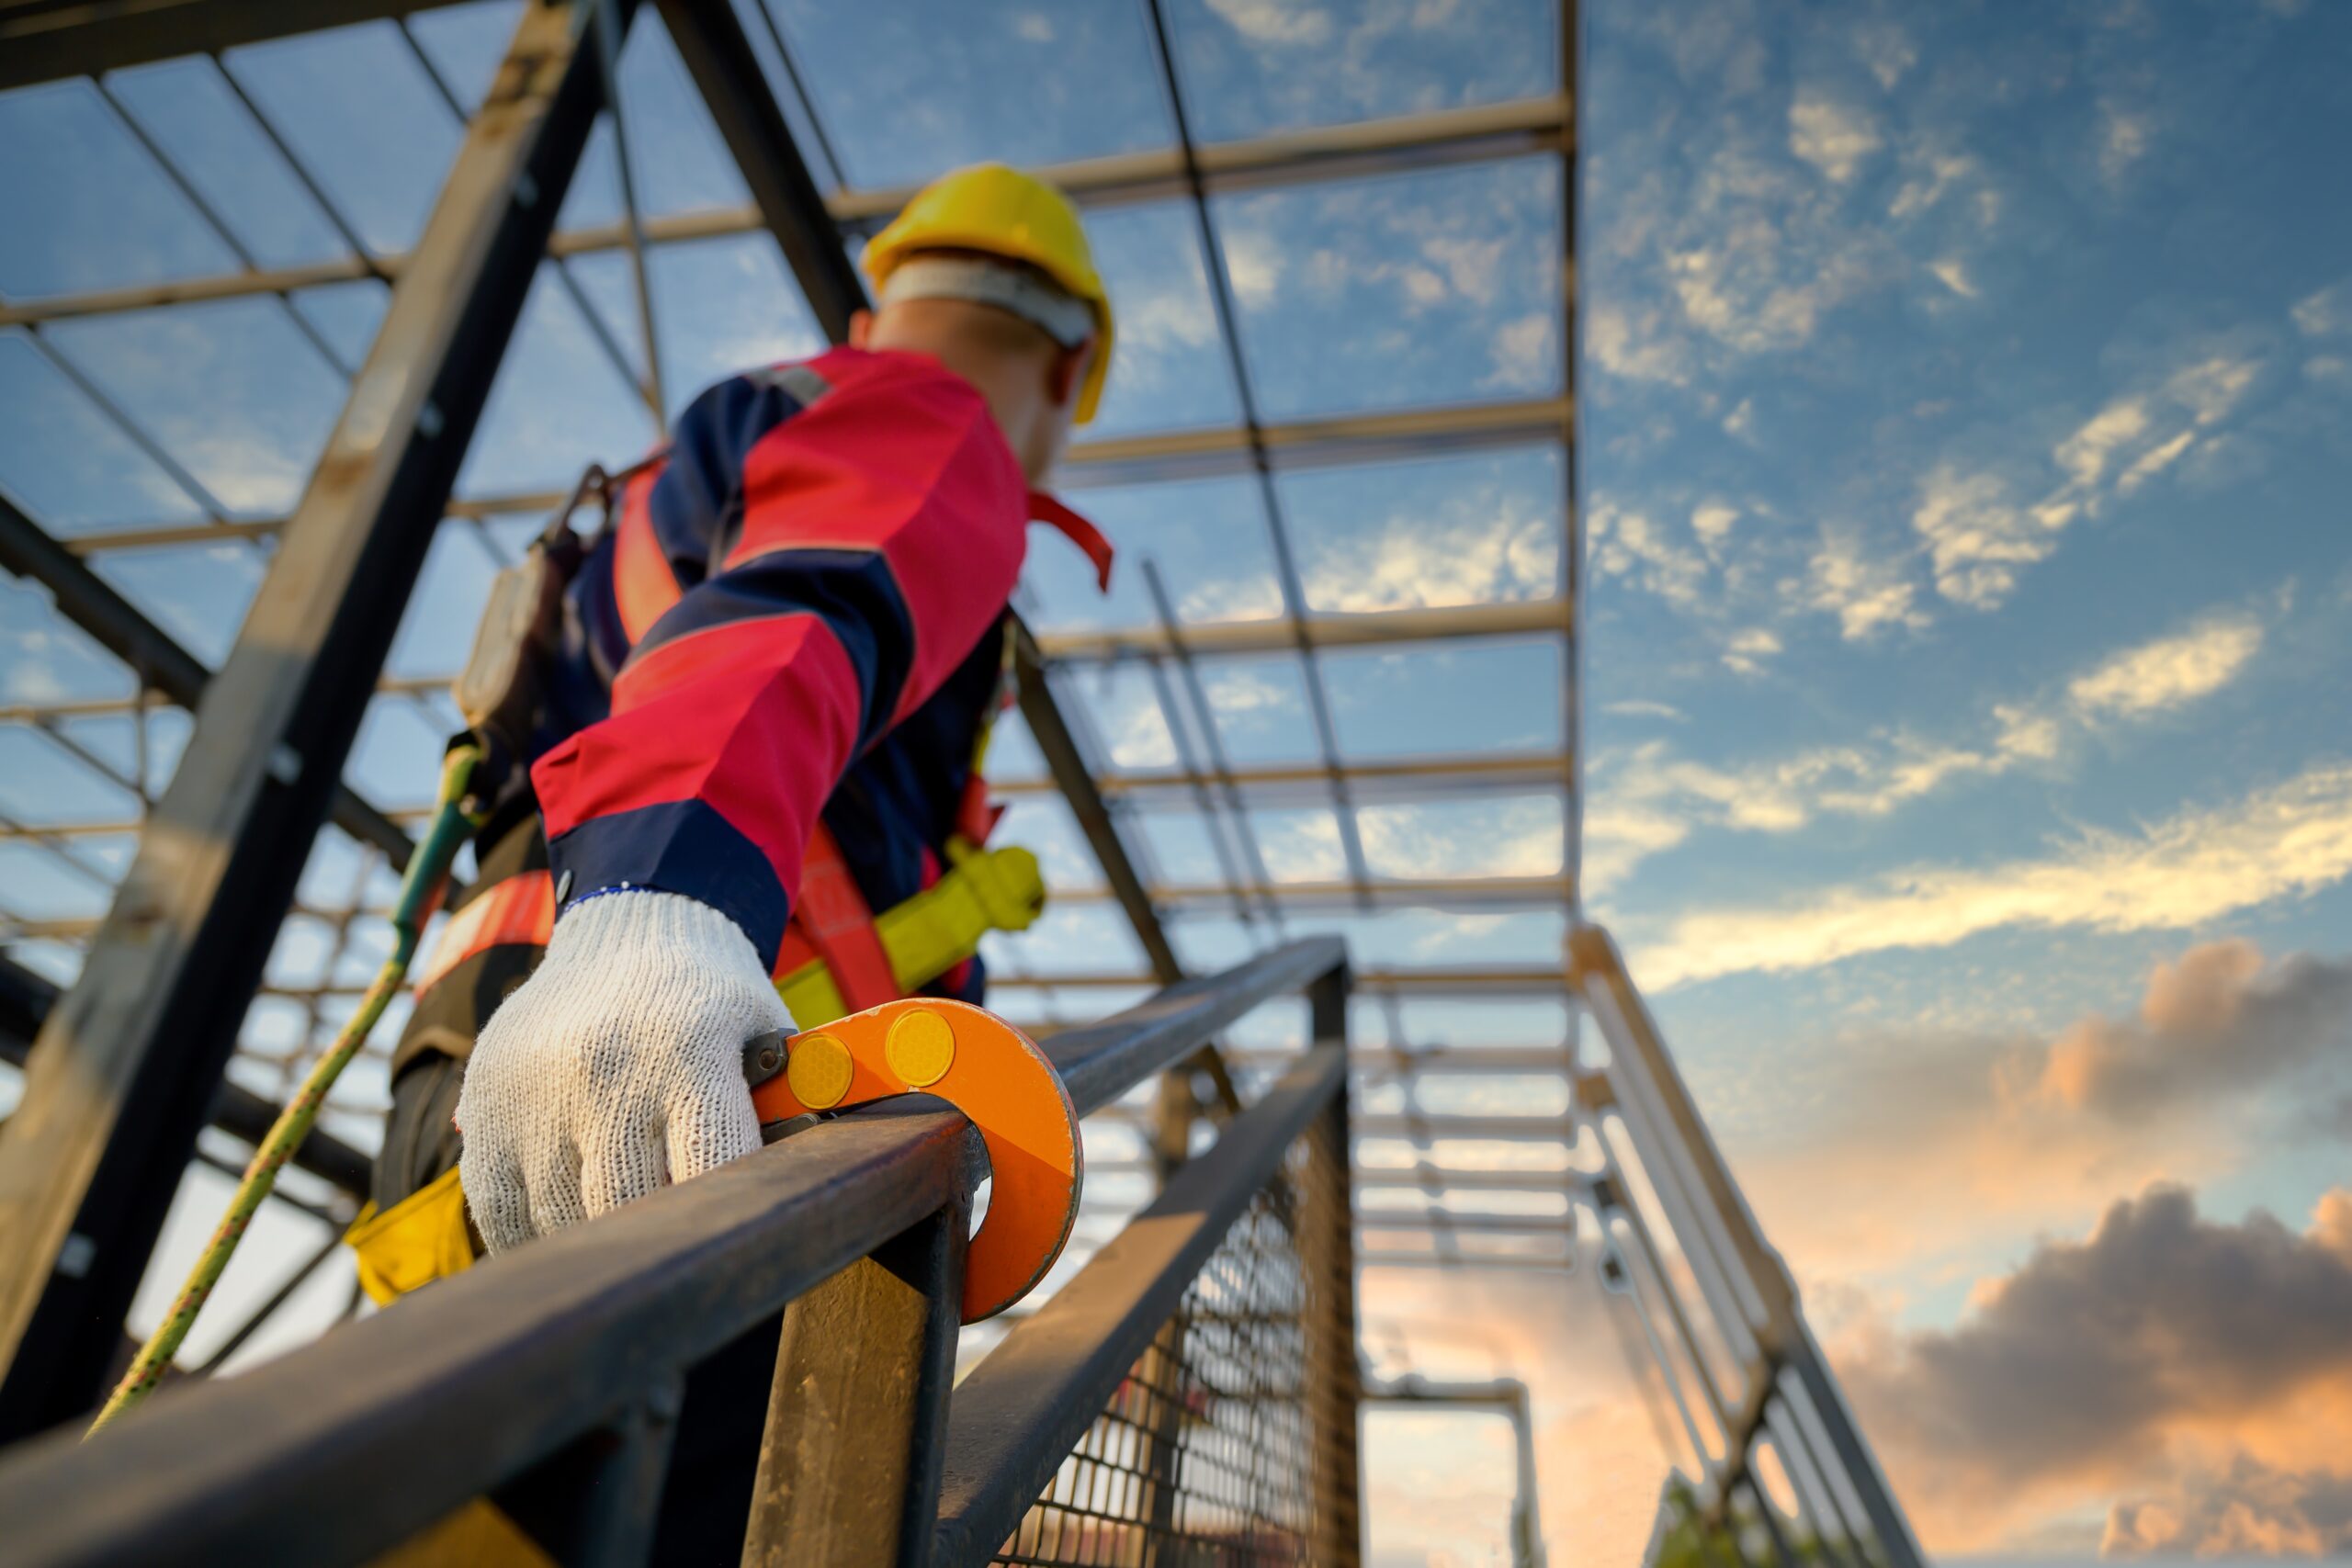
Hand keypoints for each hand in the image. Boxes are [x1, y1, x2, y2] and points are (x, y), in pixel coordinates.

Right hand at [456, 889, 783, 1251]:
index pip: (710, 1173)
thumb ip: (784, 1116)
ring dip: (599, 1245)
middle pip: (629, 1210)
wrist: (629, 927)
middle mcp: (603, 1072)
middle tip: (683, 1264)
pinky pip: (501, 1214)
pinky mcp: (483, 1110)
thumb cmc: (714, 1001)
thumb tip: (795, 1205)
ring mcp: (534, 1093)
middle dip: (662, 1244)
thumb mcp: (767, 1036)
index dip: (727, 1228)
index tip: (738, 1256)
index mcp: (687, 1051)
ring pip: (562, 1223)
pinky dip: (537, 1240)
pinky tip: (574, 1232)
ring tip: (632, 1243)